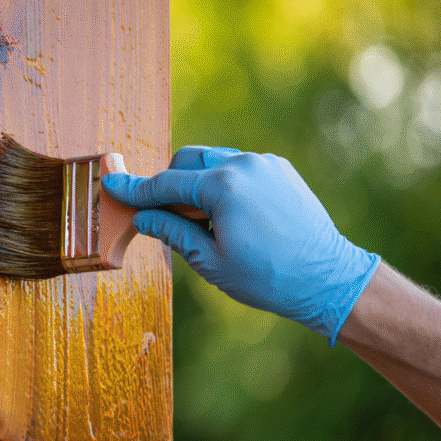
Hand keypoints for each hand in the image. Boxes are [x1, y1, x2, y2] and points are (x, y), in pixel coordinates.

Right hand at [102, 147, 379, 344]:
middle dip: (171, 184)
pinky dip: (225, 184)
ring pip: (214, 161)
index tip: (112, 184)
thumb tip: (142, 217)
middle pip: (187, 161)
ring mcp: (264, 164)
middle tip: (167, 217)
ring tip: (207, 222)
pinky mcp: (280, 170)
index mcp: (222, 186)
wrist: (328, 278)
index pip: (166, 185)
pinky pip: (239, 168)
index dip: (136, 189)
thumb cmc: (268, 278)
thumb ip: (172, 232)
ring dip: (199, 184)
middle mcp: (243, 165)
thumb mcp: (210, 262)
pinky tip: (234, 217)